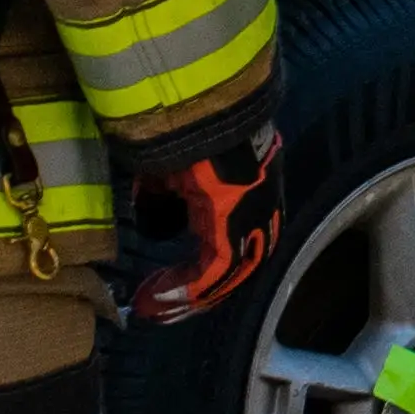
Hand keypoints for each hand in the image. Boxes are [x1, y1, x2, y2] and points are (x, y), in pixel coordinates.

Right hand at [113, 94, 282, 329]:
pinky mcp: (239, 220)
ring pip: (230, 272)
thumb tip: (156, 224)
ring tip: (160, 308)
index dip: (201, 269)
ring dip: (193, 295)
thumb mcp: (169, 169)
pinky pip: (219, 268)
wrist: (202, 105)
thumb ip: (163, 199)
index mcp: (246, 193)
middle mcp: (258, 207)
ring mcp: (253, 214)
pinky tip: (162, 297)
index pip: (232, 242)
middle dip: (200, 291)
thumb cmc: (184, 128)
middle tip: (164, 307)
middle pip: (236, 265)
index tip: (167, 285)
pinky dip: (191, 287)